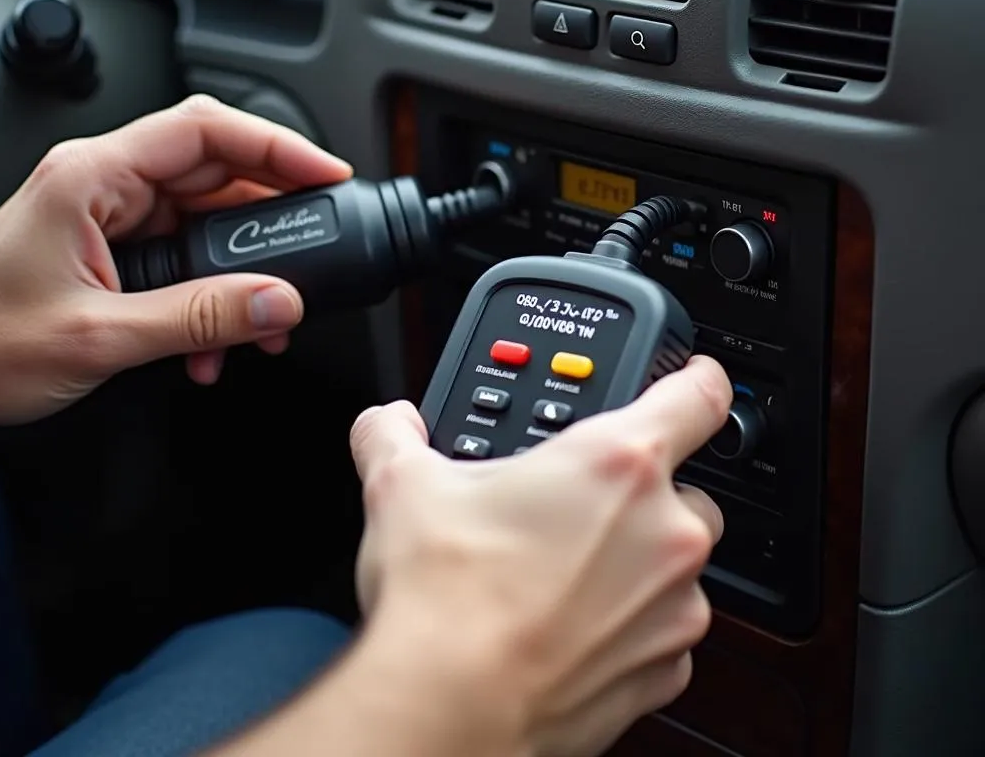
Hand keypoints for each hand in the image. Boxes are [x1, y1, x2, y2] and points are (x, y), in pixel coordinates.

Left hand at [0, 95, 351, 426]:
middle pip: (216, 172)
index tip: (324, 173)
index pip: (205, 132)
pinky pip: (188, 259)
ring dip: (245, 270)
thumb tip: (276, 302)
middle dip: (272, 216)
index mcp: (92, 177)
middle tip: (317, 245)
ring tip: (265, 319)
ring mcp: (112, 218)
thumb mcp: (98, 336)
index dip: (276, 145)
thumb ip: (198, 318)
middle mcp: (105, 186)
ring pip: (208, 222)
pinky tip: (215, 343)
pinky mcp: (117, 252)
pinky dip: (215, 297)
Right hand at [348, 357, 729, 756]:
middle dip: (640, 491)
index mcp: (617, 463)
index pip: (698, 395)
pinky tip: (570, 623)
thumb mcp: (403, 488)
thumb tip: (388, 424)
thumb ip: (395, 436)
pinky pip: (664, 628)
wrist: (448, 711)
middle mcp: (664, 531)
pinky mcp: (664, 669)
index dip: (697, 376)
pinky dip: (631, 621)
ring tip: (560, 570)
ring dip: (635, 559)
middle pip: (685, 486)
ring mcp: (673, 606)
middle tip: (574, 506)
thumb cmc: (445, 601)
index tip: (693, 377)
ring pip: (676, 562)